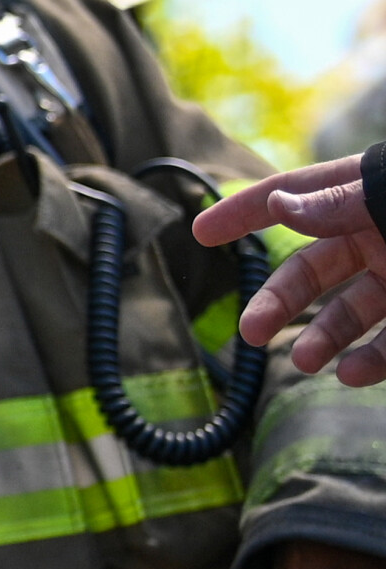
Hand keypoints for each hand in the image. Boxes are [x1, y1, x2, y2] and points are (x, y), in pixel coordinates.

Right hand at [195, 156, 385, 385]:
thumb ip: (341, 202)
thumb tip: (278, 203)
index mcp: (360, 195)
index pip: (293, 197)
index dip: (245, 212)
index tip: (201, 232)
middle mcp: (375, 235)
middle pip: (311, 269)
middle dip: (277, 301)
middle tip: (249, 332)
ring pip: (349, 311)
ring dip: (322, 338)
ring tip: (305, 361)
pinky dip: (371, 361)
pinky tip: (351, 373)